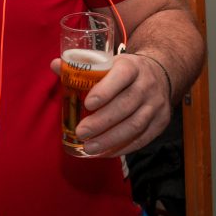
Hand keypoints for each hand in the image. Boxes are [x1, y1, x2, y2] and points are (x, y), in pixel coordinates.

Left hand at [50, 53, 169, 156]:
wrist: (160, 75)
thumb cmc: (123, 71)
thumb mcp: (108, 62)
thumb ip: (82, 65)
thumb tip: (54, 65)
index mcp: (132, 66)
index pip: (122, 75)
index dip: (105, 90)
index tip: (87, 104)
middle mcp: (147, 84)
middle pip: (126, 104)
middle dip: (102, 121)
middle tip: (81, 132)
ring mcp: (156, 104)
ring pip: (135, 124)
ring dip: (111, 139)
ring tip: (89, 147)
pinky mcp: (161, 122)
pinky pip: (143, 138)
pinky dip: (123, 148)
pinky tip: (105, 153)